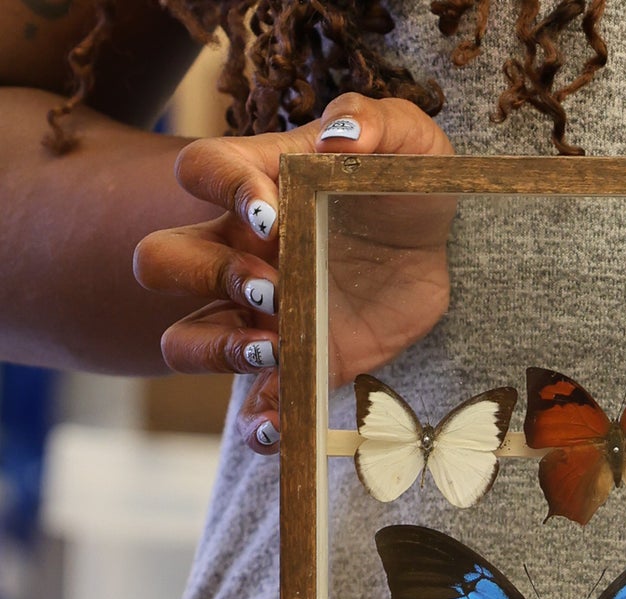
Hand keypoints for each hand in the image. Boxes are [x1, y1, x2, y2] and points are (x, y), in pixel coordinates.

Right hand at [132, 93, 456, 455]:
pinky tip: (278, 427)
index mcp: (258, 187)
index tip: (272, 216)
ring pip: (187, 340)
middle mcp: (240, 252)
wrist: (439, 255)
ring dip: (216, 349)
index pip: (202, 170)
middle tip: (270, 288)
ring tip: (272, 350)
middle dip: (206, 276)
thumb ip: (376, 122)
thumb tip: (342, 136)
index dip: (223, 189)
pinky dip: (257, 422)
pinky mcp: (299, 365)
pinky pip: (253, 405)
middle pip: (164, 260)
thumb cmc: (405, 188)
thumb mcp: (408, 143)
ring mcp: (261, 316)